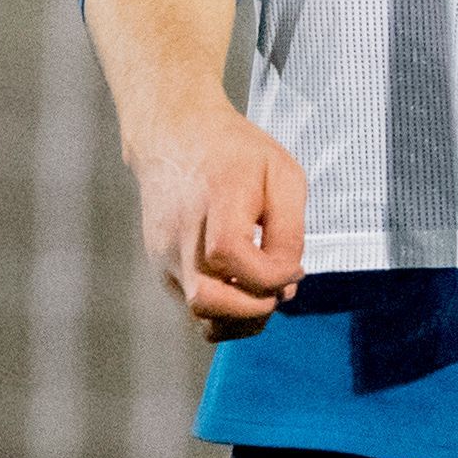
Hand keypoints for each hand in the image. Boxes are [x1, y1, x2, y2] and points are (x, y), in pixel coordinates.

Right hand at [122, 87, 307, 338]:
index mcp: (216, 200)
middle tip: (277, 290)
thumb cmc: (237, 156)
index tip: (295, 269)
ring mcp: (165, 254)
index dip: (270, 276)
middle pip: (206, 299)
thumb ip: (290, 231)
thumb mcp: (283, 176)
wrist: (175, 137)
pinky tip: (244, 288)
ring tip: (262, 294)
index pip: (230, 256)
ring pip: (197, 314)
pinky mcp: (162, 267)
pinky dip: (224, 311)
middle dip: (253, 311)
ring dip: (239, 320)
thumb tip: (286, 282)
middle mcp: (182, 233)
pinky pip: (194, 307)